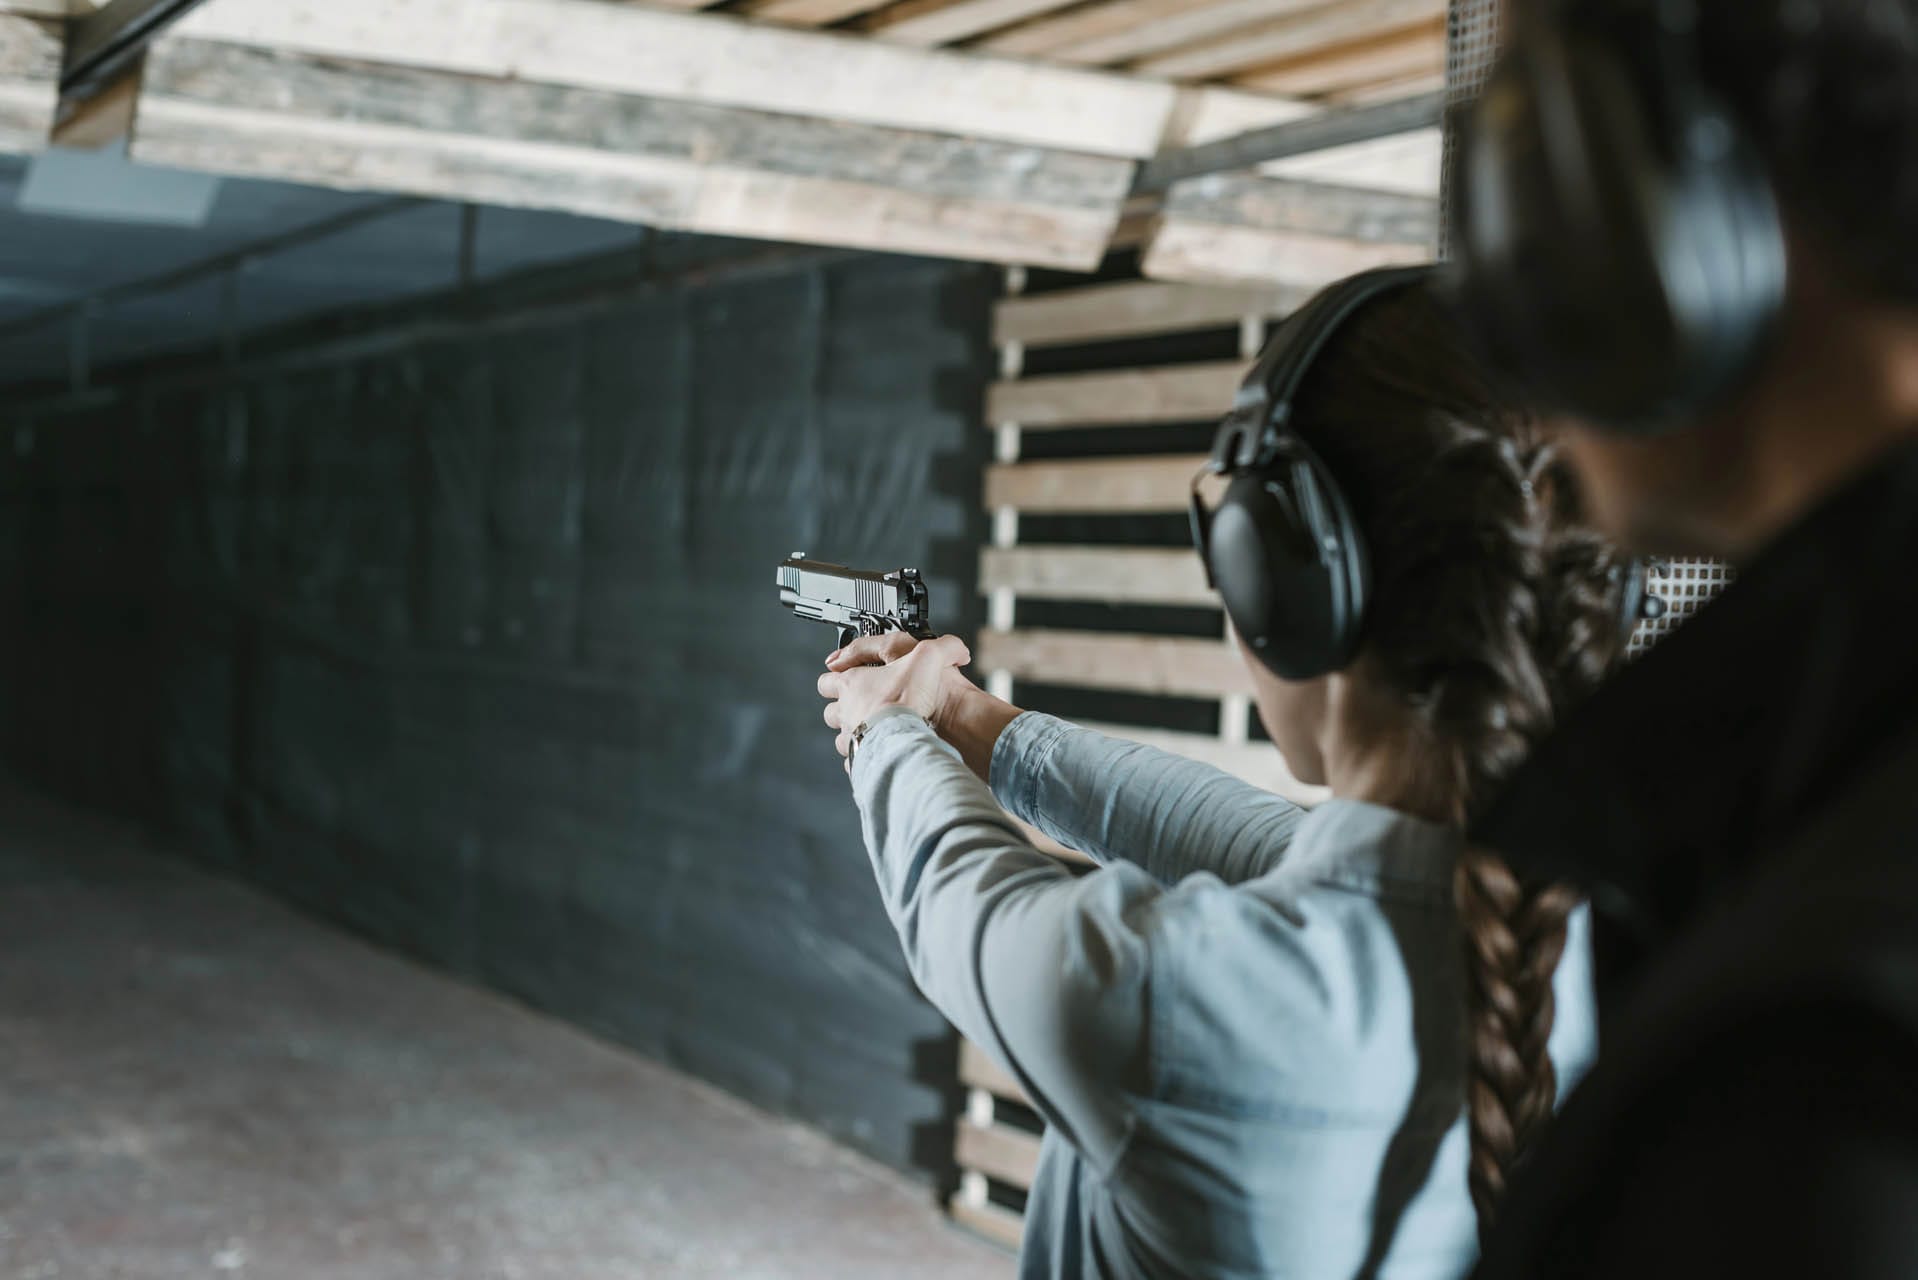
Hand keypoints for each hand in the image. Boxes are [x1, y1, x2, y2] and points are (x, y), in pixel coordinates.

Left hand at [817, 633, 973, 763]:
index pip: (828, 679)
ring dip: (854, 734)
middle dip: (843, 709)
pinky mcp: (859, 761)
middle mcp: (846, 712)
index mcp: (852, 685)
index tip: (845, 677)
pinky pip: (855, 762)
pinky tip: (880, 754)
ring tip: (874, 732)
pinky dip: (864, 758)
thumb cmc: (905, 700)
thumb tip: (957, 649)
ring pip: (841, 738)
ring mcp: (850, 738)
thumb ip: (942, 648)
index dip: (836, 678)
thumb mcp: (926, 659)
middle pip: (831, 711)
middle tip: (862, 706)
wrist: (903, 738)